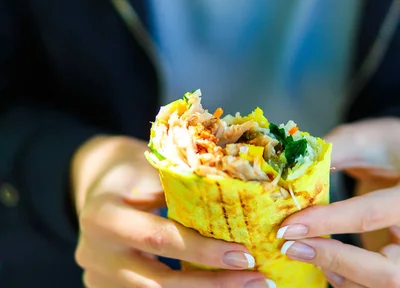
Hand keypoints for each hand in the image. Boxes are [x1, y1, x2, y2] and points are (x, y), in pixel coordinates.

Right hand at [72, 135, 271, 287]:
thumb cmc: (130, 170)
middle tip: (258, 281)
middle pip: (161, 281)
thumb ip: (183, 191)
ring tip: (248, 286)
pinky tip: (220, 287)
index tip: (244, 256)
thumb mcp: (151, 170)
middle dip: (214, 285)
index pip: (160, 240)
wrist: (95, 184)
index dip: (203, 252)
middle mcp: (95, 254)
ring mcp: (98, 277)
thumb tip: (239, 203)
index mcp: (104, 217)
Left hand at [277, 118, 399, 287]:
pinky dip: (350, 283)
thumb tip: (287, 176)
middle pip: (391, 272)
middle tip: (293, 247)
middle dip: (337, 263)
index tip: (289, 226)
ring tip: (307, 251)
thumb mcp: (360, 138)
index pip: (374, 214)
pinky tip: (325, 265)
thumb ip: (328, 154)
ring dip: (341, 278)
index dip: (328, 223)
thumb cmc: (386, 147)